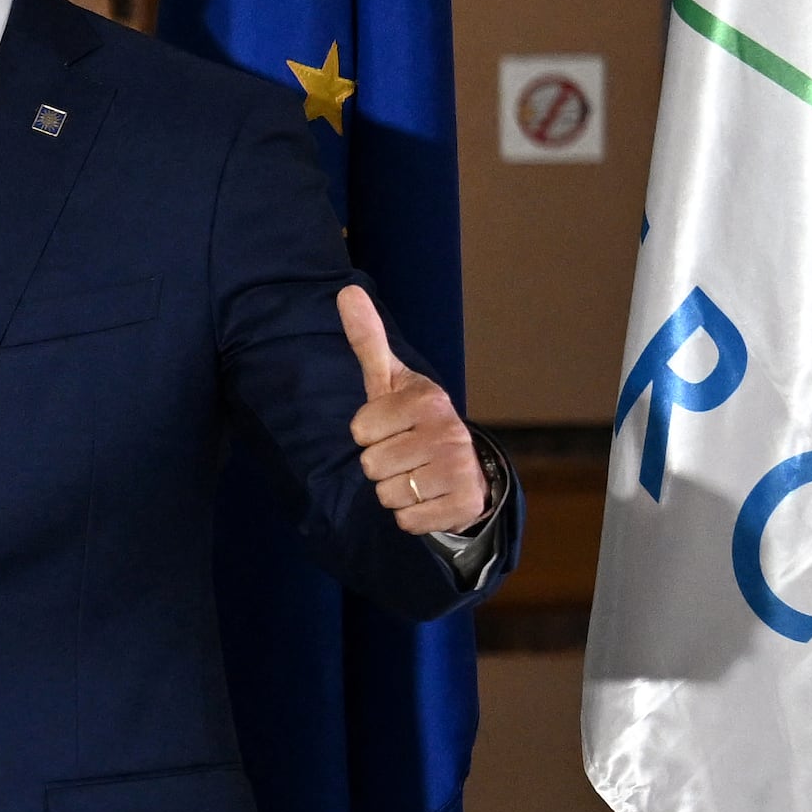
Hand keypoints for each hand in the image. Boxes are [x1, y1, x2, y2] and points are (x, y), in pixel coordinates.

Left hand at [343, 287, 491, 537]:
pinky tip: (428, 499)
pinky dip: (411, 517)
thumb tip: (345, 290)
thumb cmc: (414, 424)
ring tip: (416, 477)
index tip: (389, 429)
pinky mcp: (465, 503)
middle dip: (379, 467)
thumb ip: (367, 340)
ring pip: (387, 494)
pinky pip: (407, 521)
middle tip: (404, 457)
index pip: (359, 430)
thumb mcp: (389, 383)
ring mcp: (461, 468)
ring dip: (394, 493)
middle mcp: (449, 430)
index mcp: (427, 400)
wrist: (464, 470)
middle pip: (370, 465)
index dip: (366, 435)